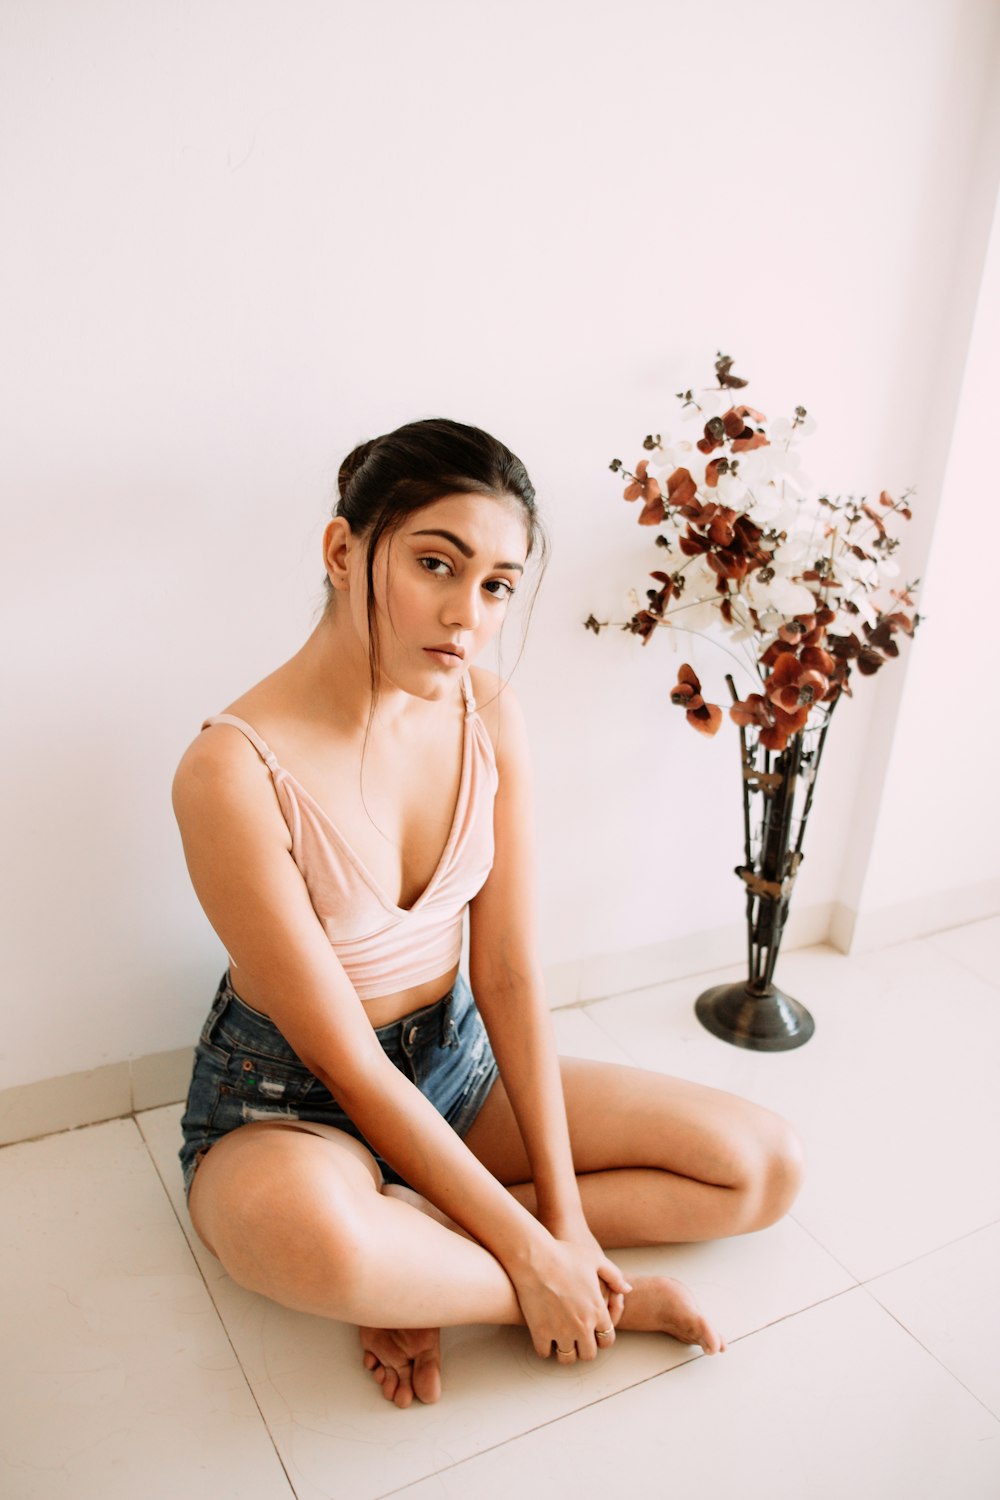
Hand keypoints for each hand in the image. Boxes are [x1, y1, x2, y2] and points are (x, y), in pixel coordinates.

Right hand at [507, 1230, 631, 1362]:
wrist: (534, 1257)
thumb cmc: (565, 1255)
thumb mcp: (595, 1260)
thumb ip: (614, 1276)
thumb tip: (627, 1290)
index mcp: (597, 1311)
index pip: (607, 1340)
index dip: (601, 1339)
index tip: (594, 1334)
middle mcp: (582, 1326)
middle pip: (588, 1354)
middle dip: (584, 1348)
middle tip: (577, 1339)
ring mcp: (561, 1331)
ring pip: (567, 1358)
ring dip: (566, 1351)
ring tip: (561, 1341)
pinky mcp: (540, 1332)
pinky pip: (544, 1353)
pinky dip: (544, 1348)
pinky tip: (543, 1337)